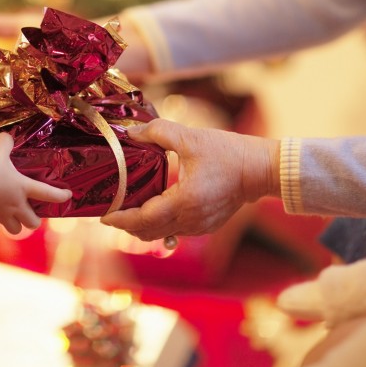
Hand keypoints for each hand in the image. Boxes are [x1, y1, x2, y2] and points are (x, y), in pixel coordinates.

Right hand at [0, 133, 71, 234]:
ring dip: (15, 225)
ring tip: (11, 217)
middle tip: (31, 213)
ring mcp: (2, 216)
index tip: (68, 196)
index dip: (60, 196)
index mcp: (23, 188)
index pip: (48, 193)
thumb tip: (7, 136)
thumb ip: (5, 142)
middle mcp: (16, 206)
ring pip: (15, 230)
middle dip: (34, 220)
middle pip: (33, 223)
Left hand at [100, 119, 278, 239]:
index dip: (121, 219)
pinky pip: (174, 231)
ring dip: (140, 225)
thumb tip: (131, 133)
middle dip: (125, 224)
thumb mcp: (191, 137)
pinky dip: (157, 225)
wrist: (261, 169)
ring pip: (160, 234)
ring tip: (125, 210)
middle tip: (108, 211)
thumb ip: (158, 132)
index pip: (143, 219)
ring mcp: (199, 226)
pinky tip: (149, 210)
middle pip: (147, 232)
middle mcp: (191, 220)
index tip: (103, 215)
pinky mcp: (205, 226)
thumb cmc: (229, 152)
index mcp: (185, 202)